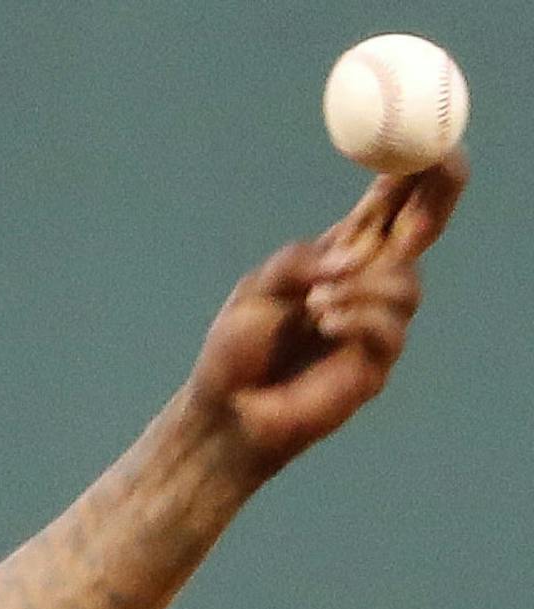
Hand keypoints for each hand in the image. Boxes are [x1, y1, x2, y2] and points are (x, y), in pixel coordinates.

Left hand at [187, 152, 465, 480]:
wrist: (223, 415)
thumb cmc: (235, 352)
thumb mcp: (257, 290)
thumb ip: (298, 262)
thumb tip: (352, 257)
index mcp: (339, 256)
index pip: (387, 205)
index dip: (410, 170)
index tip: (423, 137)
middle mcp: (368, 284)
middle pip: (425, 227)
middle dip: (439, 191)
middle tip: (440, 160)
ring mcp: (376, 324)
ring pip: (406, 283)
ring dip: (363, 285)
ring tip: (314, 305)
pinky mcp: (373, 365)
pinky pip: (389, 327)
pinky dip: (357, 316)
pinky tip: (323, 323)